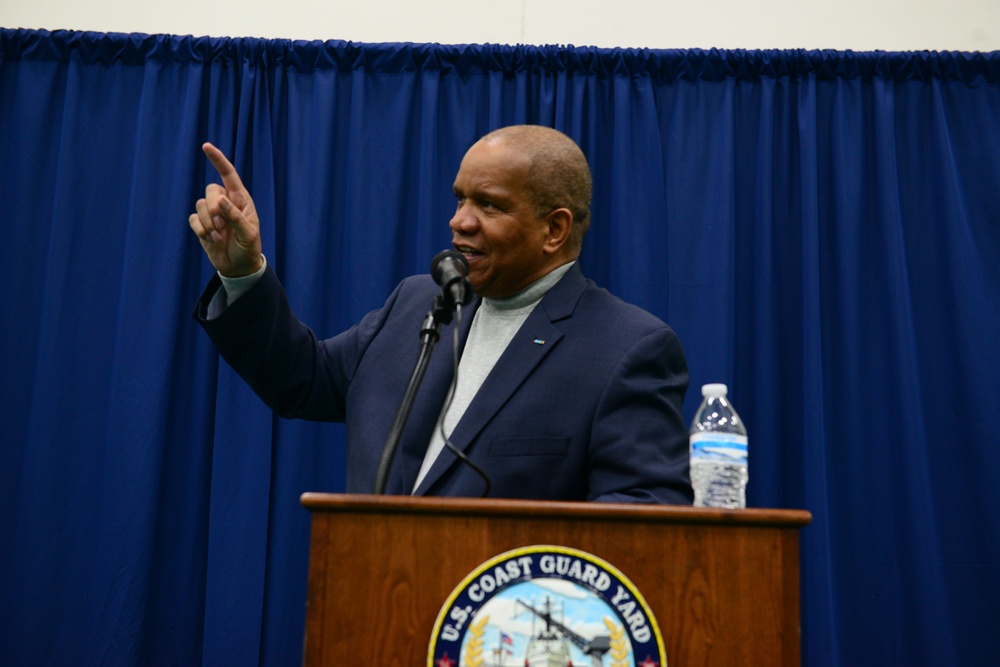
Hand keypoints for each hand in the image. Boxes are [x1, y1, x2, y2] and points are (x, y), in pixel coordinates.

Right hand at [188, 143, 263, 276]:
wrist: (239, 267)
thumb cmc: (248, 248)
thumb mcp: (248, 234)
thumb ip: (236, 216)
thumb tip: (221, 200)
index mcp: (241, 199)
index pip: (228, 174)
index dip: (218, 160)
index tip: (206, 146)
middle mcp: (225, 202)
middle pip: (210, 190)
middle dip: (214, 208)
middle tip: (222, 226)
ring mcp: (212, 213)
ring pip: (200, 204)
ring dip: (208, 223)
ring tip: (219, 236)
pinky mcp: (202, 224)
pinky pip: (193, 219)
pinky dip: (200, 230)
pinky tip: (211, 239)